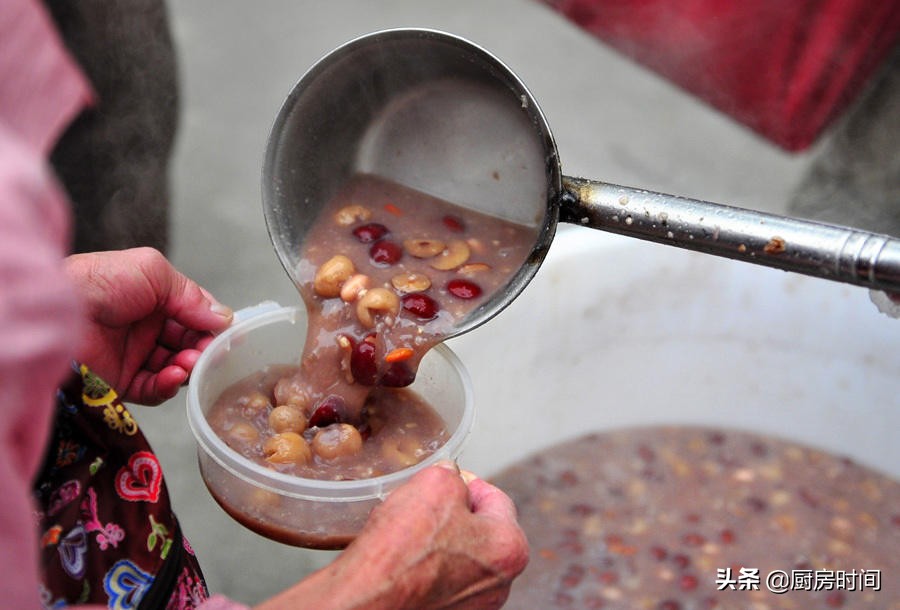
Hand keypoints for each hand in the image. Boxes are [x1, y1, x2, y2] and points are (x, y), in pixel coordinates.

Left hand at [65, 247, 232, 404]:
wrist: (56, 312)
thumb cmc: (97, 282)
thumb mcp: (153, 271)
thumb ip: (191, 294)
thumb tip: (223, 317)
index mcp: (154, 298)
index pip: (195, 314)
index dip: (213, 324)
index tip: (230, 333)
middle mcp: (146, 328)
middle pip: (190, 343)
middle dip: (205, 348)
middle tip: (212, 351)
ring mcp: (134, 356)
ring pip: (177, 367)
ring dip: (190, 366)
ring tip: (190, 362)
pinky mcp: (122, 383)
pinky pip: (155, 390)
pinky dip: (169, 385)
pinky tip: (173, 375)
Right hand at [257, 462, 528, 609]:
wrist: (371, 598)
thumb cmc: (404, 549)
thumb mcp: (435, 484)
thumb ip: (451, 475)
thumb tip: (448, 476)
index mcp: (510, 548)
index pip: (494, 498)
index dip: (465, 482)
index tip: (448, 479)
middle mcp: (499, 584)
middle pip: (478, 531)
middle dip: (452, 514)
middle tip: (424, 506)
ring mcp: (473, 605)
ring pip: (458, 557)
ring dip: (438, 543)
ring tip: (409, 534)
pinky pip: (439, 581)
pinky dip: (425, 568)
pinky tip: (404, 559)